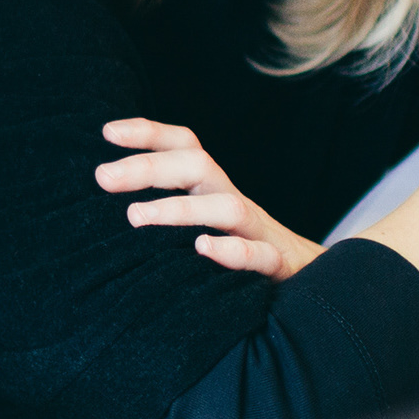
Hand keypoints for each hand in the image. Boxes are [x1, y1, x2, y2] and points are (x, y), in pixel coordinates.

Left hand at [95, 118, 322, 277]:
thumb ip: (168, 218)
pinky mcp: (280, 269)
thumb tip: (101, 216)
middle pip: (198, 166)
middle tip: (102, 177)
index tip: (107, 132)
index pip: (185, 147)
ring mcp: (261, 234)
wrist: (317, 285)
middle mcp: (235, 203)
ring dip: (180, 209)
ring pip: (227, 209)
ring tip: (135, 216)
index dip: (149, 134)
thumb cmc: (244, 257)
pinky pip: (260, 257)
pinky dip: (232, 253)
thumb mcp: (205, 229)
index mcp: (214, 192)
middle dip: (149, 167)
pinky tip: (201, 250)